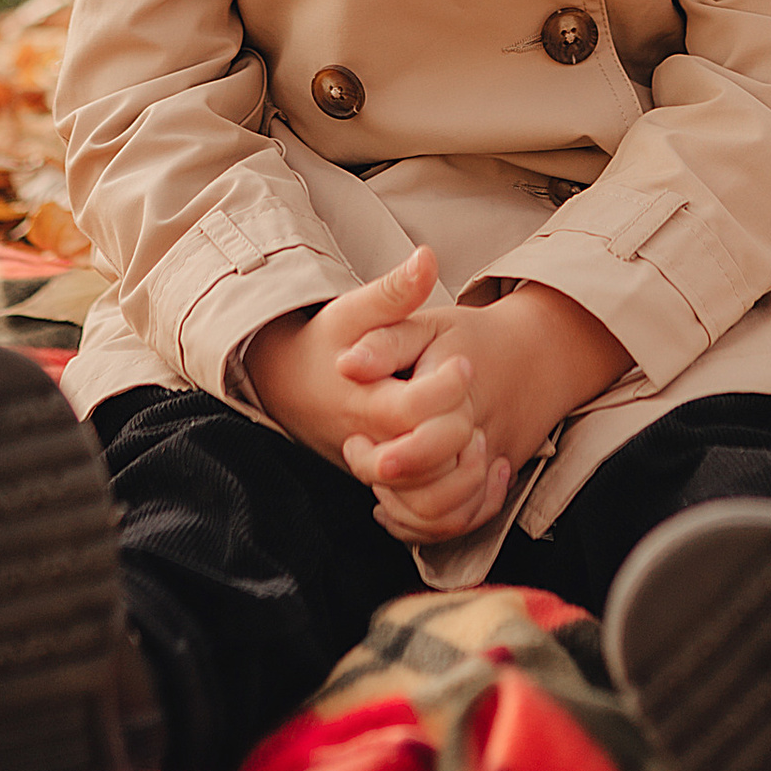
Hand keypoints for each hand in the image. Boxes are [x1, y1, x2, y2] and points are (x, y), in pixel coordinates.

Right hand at [247, 252, 498, 529]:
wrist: (286, 385)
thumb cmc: (325, 343)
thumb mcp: (353, 312)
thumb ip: (393, 291)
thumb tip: (427, 257)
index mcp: (366, 402)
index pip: (413, 410)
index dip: (444, 389)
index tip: (461, 363)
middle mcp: (374, 444)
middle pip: (428, 458)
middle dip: (461, 432)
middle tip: (475, 404)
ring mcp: (380, 469)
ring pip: (429, 499)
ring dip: (467, 476)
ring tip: (482, 438)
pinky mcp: (387, 483)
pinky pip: (427, 513)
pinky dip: (461, 500)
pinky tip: (484, 465)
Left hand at [354, 280, 630, 541]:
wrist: (538, 352)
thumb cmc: (471, 338)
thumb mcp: (427, 325)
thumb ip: (386, 342)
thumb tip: (346, 365)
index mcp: (457, 399)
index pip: (417, 450)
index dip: (376, 458)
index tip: (353, 439)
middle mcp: (478, 437)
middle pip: (432, 495)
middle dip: (386, 484)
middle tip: (360, 451)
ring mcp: (491, 464)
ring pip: (449, 517)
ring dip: (405, 509)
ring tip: (381, 475)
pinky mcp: (494, 480)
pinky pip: (465, 520)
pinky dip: (429, 524)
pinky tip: (400, 501)